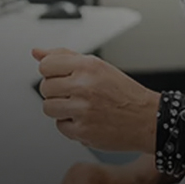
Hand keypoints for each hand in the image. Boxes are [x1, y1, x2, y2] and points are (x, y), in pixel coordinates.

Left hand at [34, 48, 159, 151]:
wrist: (147, 119)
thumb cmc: (124, 93)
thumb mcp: (98, 66)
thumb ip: (65, 57)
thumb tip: (37, 52)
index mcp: (88, 66)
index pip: (46, 65)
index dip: (51, 72)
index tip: (61, 77)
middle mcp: (84, 86)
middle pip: (45, 87)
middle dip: (57, 91)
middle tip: (75, 93)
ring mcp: (83, 110)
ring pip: (48, 107)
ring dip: (60, 109)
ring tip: (79, 107)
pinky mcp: (83, 131)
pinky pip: (60, 126)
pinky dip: (70, 125)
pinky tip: (86, 119)